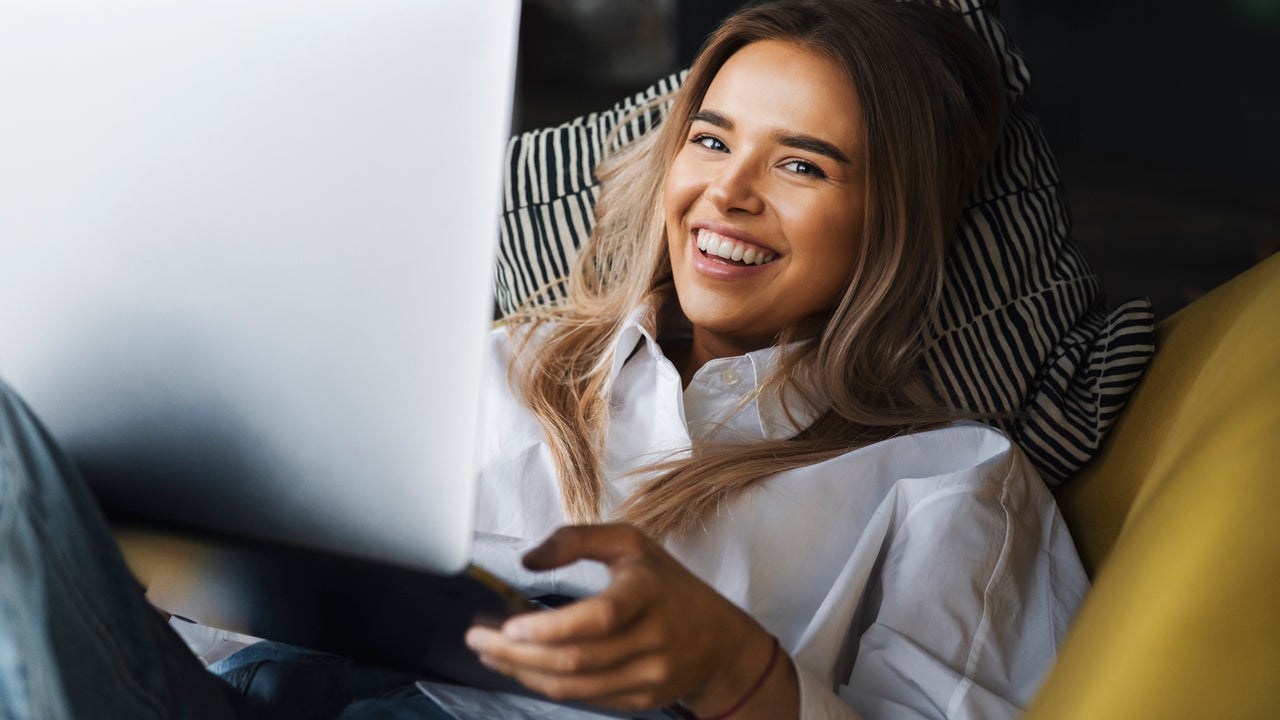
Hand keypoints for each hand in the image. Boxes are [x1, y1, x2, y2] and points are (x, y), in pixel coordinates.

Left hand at [464, 523, 794, 716]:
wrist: (718, 641)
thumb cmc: (667, 584)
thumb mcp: (630, 543)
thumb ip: (577, 540)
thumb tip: (527, 560)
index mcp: (647, 592)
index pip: (598, 618)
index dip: (549, 628)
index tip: (508, 626)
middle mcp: (651, 639)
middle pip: (573, 659)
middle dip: (516, 654)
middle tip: (478, 639)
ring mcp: (647, 676)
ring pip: (572, 686)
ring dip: (523, 672)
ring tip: (491, 653)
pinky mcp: (638, 700)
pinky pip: (582, 698)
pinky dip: (545, 685)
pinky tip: (523, 667)